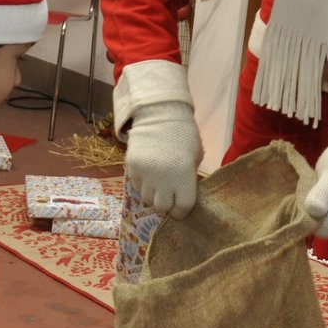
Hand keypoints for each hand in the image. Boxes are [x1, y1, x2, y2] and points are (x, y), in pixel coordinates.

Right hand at [124, 101, 202, 218]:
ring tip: (157, 185)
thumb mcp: (195, 156)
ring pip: (147, 198)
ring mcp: (146, 174)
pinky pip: (136, 185)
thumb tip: (182, 196)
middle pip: (162, 207)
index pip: (182, 207)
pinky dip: (142, 184)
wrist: (159, 115)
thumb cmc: (184, 135)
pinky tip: (148, 174)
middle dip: (166, 205)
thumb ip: (189, 178)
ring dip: (153, 195)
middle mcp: (164, 179)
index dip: (181, 212)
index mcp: (184, 176)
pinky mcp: (132, 168)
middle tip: (168, 198)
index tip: (180, 210)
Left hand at [304, 132, 327, 238]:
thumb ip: (325, 192)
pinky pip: (323, 215)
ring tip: (314, 190)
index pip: (322, 231)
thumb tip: (313, 211)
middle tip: (309, 192)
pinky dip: (316, 206)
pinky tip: (317, 192)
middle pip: (321, 228)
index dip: (310, 219)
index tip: (306, 199)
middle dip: (310, 215)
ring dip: (312, 210)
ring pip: (321, 222)